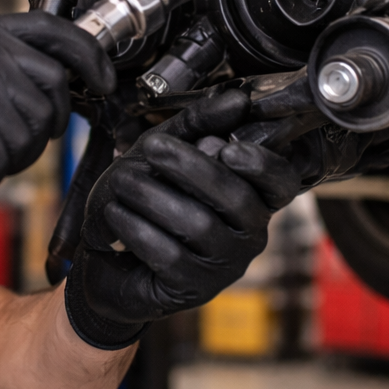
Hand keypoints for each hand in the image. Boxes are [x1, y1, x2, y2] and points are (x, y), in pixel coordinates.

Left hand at [64, 89, 301, 348]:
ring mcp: (225, 266)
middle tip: (152, 148)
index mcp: (252, 197)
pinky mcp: (194, 289)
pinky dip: (137, 228)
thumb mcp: (166, 151)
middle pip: (237, 199)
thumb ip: (199, 124)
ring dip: (154, 196)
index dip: (264, 166)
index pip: (283, 184)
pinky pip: (170, 255)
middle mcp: (249, 234)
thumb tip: (238, 99)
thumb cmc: (143, 200)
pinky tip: (115, 215)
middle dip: (191, 168)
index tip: (227, 146)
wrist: (105, 256)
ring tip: (121, 182)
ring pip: (199, 225)